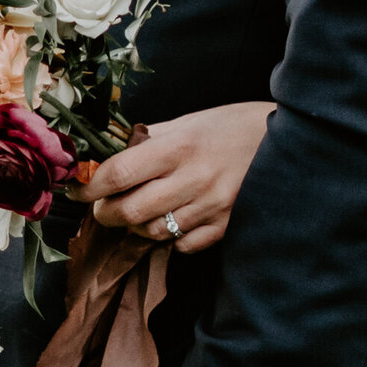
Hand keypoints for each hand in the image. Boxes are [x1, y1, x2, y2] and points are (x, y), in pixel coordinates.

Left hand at [84, 101, 274, 252]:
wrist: (288, 143)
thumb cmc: (233, 127)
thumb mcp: (190, 121)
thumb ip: (151, 141)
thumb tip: (110, 158)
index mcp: (179, 146)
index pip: (118, 174)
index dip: (89, 186)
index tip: (78, 188)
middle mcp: (193, 179)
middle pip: (129, 211)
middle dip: (106, 213)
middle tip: (103, 206)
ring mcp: (210, 207)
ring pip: (153, 232)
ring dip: (136, 226)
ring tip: (139, 211)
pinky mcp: (225, 226)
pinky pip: (183, 245)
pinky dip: (170, 237)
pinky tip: (173, 220)